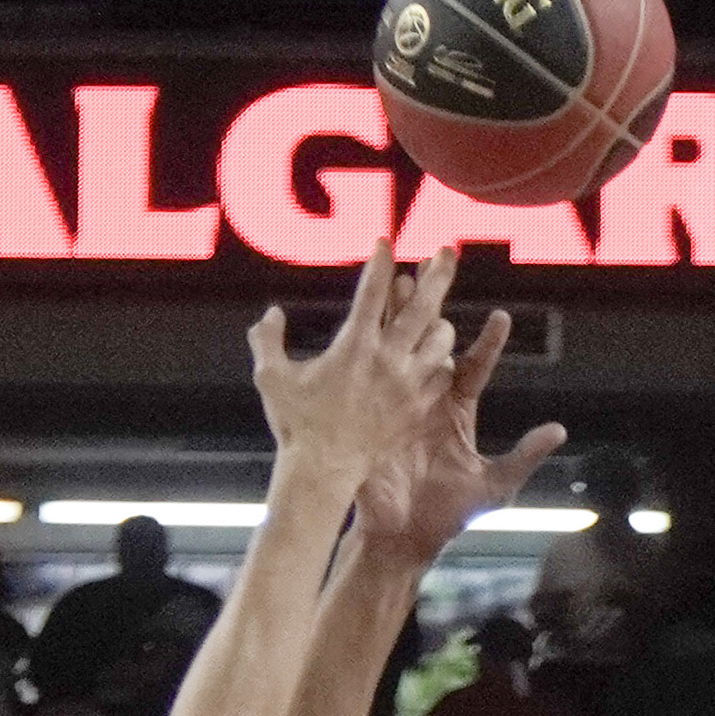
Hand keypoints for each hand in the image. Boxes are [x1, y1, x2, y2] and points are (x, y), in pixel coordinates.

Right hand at [249, 241, 459, 502]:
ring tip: (434, 318)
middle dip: (438, 274)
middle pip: (422, 306)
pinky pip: (441, 377)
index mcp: (354, 346)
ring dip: (438, 323)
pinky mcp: (416, 410)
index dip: (380, 262)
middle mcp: (387, 361)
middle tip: (448, 251)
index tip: (385, 241)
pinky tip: (433, 360)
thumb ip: (267, 340)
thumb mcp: (270, 378)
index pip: (373, 291)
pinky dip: (440, 364)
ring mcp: (407, 387)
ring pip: (441, 340)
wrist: (323, 474)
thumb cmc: (295, 426)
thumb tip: (272, 314)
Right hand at [353, 300, 569, 568]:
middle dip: (433, 309)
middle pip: (433, 345)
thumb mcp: (494, 488)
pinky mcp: (373, 417)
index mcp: (457, 410)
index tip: (502, 318)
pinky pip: (373, 378)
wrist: (401, 539)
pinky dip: (369, 348)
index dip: (488, 343)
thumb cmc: (447, 517)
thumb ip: (524, 457)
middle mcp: (428, 399)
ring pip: (401, 350)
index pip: (475, 368)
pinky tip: (366, 319)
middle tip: (436, 272)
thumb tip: (559, 430)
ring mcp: (398, 405)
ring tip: (400, 280)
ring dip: (400, 315)